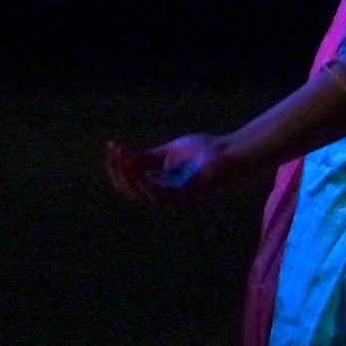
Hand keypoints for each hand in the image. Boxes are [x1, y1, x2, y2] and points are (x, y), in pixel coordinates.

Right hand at [105, 135, 243, 206]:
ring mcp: (176, 200)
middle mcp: (167, 197)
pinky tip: (134, 165)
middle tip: (114, 150)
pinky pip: (156, 193)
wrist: (232, 150)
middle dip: (119, 170)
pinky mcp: (184, 197)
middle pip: (132, 190)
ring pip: (141, 194)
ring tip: (121, 156)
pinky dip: (143, 180)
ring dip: (128, 175)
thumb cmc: (206, 150)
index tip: (112, 146)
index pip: (132, 183)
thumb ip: (148, 158)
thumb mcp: (169, 152)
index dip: (119, 166)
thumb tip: (124, 159)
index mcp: (163, 187)